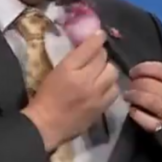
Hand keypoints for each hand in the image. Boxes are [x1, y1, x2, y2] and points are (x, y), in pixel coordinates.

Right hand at [23, 30, 119, 150]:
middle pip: (103, 59)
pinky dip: (111, 85)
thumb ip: (73, 60)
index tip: (101, 35)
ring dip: (108, 70)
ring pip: (112, 73)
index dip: (97, 39)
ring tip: (102, 73)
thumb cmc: (46, 97)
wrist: (46, 125)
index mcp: (68, 69)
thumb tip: (89, 47)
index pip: (89, 48)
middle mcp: (84, 79)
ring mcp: (95, 94)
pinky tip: (105, 87)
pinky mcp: (101, 106)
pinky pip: (115, 90)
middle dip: (101, 56)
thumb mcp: (55, 72)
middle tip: (97, 58)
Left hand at [124, 61, 161, 161]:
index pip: (157, 68)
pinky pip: (144, 118)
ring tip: (127, 97)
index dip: (140, 68)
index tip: (132, 73)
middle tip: (129, 88)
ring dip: (132, 96)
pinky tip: (132, 111)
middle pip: (148, 83)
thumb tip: (138, 74)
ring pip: (146, 99)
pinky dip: (135, 113)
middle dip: (134, 84)